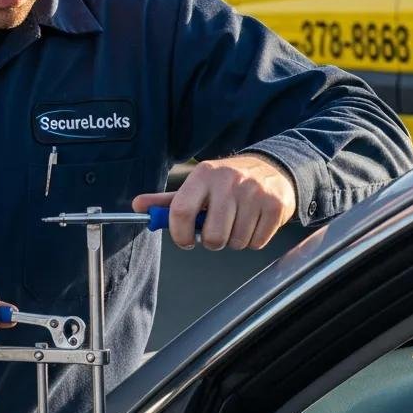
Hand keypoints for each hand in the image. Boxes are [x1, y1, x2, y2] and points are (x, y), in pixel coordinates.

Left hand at [133, 154, 296, 250]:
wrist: (272, 168)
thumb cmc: (226, 183)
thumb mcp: (197, 185)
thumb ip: (167, 200)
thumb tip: (138, 207)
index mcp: (204, 175)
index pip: (181, 212)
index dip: (180, 234)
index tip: (185, 240)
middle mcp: (229, 181)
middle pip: (213, 236)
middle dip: (212, 241)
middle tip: (216, 230)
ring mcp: (254, 193)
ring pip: (236, 242)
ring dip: (234, 240)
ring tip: (236, 222)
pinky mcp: (275, 206)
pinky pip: (256, 243)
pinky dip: (253, 240)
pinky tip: (252, 222)